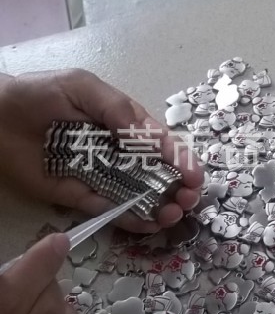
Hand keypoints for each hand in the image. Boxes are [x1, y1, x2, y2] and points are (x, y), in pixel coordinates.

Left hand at [0, 69, 203, 233]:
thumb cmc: (40, 93)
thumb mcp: (84, 88)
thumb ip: (117, 110)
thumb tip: (148, 138)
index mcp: (126, 124)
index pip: (161, 143)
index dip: (181, 159)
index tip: (195, 176)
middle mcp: (120, 151)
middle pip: (157, 173)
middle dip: (178, 187)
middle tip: (188, 200)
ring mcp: (102, 175)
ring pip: (139, 194)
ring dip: (160, 206)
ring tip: (172, 215)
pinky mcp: (80, 195)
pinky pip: (109, 209)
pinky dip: (130, 219)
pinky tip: (148, 225)